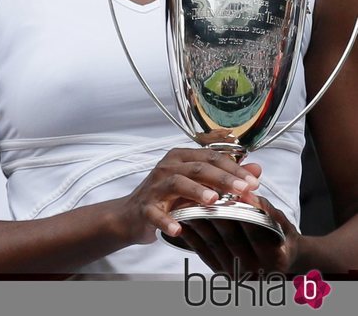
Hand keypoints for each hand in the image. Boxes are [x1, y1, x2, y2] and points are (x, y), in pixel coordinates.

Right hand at [118, 147, 260, 245]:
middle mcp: (167, 168)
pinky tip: (178, 229)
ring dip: (196, 191)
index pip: (211, 157)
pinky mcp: (145, 208)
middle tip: (243, 189)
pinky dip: (166, 221)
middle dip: (222, 178)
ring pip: (177, 183)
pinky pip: (155, 213)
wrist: (132, 215)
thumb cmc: (168, 197)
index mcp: (181, 158)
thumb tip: (256, 169)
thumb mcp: (197, 184)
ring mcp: (155, 187)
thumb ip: (226, 176)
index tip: (253, 182)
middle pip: (198, 168)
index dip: (234, 168)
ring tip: (213, 201)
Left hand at [181, 175, 299, 276]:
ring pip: (213, 242)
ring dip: (198, 220)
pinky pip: (202, 251)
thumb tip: (245, 192)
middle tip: (199, 191)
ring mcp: (236, 273)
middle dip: (214, 212)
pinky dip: (191, 233)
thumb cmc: (280, 235)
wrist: (279, 259)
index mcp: (275, 258)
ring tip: (186, 199)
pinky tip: (181, 217)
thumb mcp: (281, 222)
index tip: (227, 191)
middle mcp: (256, 270)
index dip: (241, 210)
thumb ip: (265, 208)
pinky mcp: (220, 272)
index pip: (255, 231)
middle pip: (230, 237)